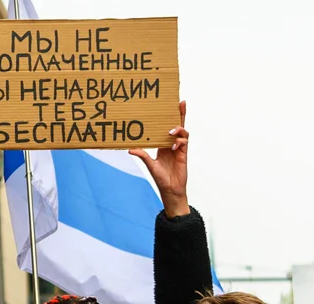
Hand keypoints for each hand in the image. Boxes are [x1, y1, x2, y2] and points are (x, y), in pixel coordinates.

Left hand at [129, 100, 188, 217]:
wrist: (170, 190)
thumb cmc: (161, 178)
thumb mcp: (150, 164)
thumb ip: (142, 155)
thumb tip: (130, 149)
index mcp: (163, 145)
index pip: (167, 127)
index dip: (170, 117)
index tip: (169, 106)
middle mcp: (172, 144)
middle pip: (178, 125)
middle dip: (180, 114)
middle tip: (180, 102)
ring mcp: (179, 149)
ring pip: (182, 133)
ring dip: (178, 129)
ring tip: (170, 132)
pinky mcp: (183, 154)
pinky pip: (184, 143)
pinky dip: (179, 142)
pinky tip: (173, 146)